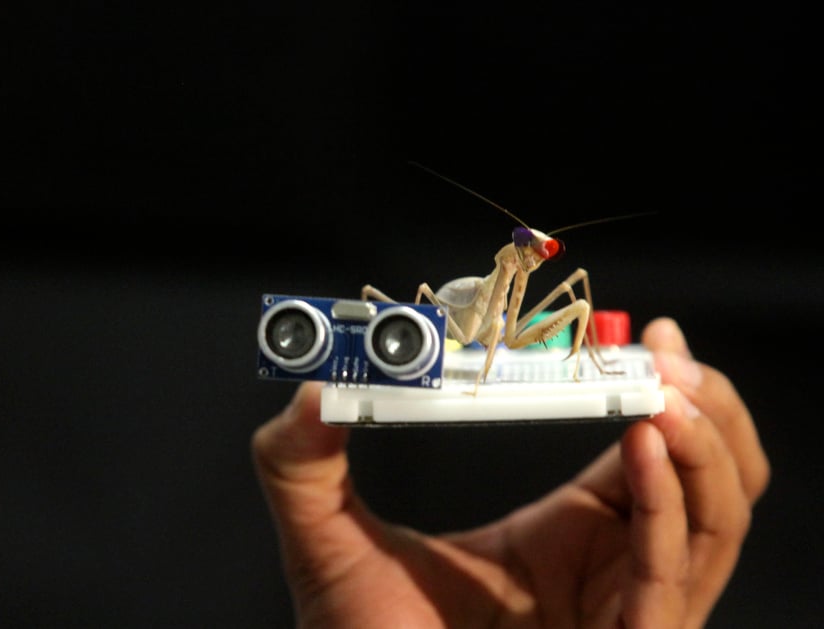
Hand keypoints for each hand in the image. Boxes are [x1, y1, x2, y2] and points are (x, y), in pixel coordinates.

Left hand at [251, 317, 768, 627]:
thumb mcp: (326, 537)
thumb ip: (301, 462)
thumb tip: (307, 386)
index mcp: (566, 535)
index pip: (645, 454)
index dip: (655, 392)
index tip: (646, 335)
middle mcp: (607, 568)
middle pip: (707, 483)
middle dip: (703, 409)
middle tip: (669, 357)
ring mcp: (620, 611)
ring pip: (712, 525)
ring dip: (701, 449)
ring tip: (664, 392)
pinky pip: (667, 576)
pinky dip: (666, 508)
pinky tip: (644, 445)